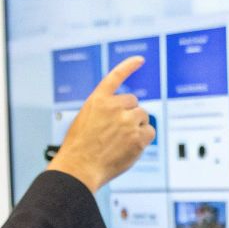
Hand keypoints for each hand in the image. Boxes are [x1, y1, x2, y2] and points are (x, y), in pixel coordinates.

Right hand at [47, 56, 155, 192]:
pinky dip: (144, 138)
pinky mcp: (137, 137)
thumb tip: (125, 115)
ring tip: (122, 141)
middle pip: (134, 103)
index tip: (140, 59)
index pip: (116, 77)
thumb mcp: (84, 121)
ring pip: (143, 117)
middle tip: (118, 131)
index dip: (129, 66)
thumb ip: (103, 113)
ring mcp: (127, 121)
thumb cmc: (78, 149)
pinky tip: (132, 147)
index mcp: (98, 100)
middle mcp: (114, 107)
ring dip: (137, 126)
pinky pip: (150, 132)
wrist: (79, 168)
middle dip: (130, 114)